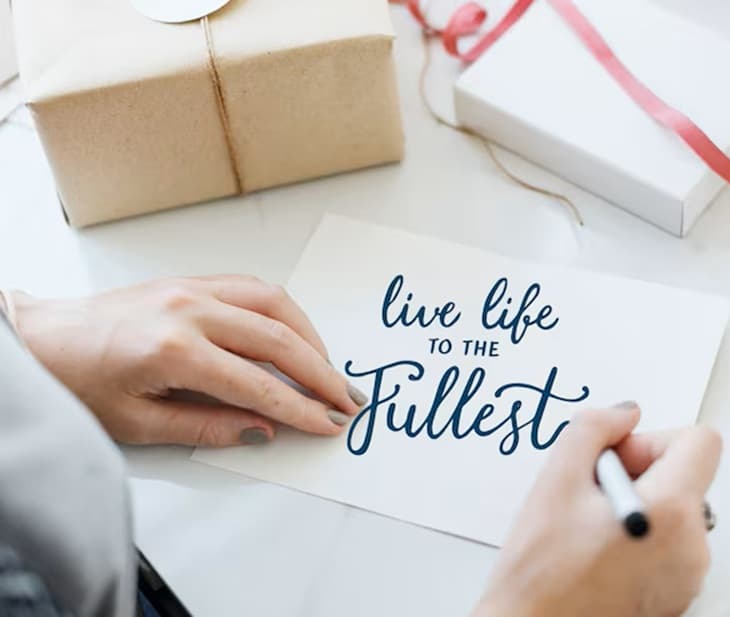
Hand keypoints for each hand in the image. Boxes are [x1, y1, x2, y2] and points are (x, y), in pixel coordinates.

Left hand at [9, 276, 367, 446]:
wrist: (39, 339)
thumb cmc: (77, 381)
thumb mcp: (137, 423)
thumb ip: (205, 426)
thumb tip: (260, 429)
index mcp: (174, 350)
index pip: (257, 385)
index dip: (299, 408)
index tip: (326, 424)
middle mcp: (190, 310)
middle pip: (278, 340)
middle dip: (320, 373)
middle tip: (346, 399)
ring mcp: (192, 288)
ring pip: (273, 304)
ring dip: (309, 337)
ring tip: (328, 368)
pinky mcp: (190, 280)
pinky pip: (252, 288)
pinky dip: (283, 312)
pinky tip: (294, 333)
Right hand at [473, 404, 720, 616]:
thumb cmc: (540, 573)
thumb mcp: (555, 480)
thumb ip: (593, 428)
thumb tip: (624, 415)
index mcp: (671, 512)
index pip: (701, 442)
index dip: (655, 440)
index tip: (619, 459)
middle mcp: (692, 548)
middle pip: (685, 477)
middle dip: (640, 473)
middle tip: (591, 495)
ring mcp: (688, 578)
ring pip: (676, 511)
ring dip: (638, 505)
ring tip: (590, 528)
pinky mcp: (677, 596)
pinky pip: (670, 546)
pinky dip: (641, 537)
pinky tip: (598, 552)